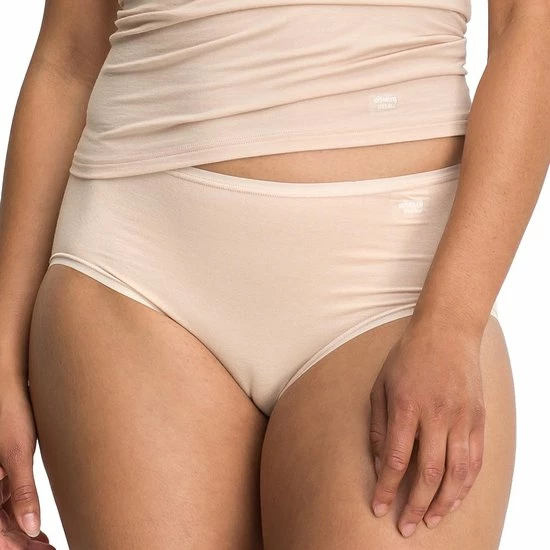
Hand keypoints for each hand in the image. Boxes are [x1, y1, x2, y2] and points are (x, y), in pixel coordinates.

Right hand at [0, 371, 55, 547]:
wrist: (10, 387)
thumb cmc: (10, 415)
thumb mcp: (17, 454)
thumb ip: (23, 492)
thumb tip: (30, 528)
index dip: (14, 547)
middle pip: (0, 528)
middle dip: (21, 545)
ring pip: (4, 518)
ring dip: (23, 535)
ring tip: (46, 545)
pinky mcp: (4, 472)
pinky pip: (8, 503)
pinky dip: (24, 517)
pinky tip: (39, 528)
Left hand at [369, 319, 485, 537]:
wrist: (446, 334)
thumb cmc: (407, 358)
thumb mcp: (381, 385)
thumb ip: (380, 425)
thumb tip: (380, 462)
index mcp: (407, 405)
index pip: (397, 459)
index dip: (387, 488)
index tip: (379, 507)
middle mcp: (437, 415)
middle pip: (429, 473)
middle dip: (415, 505)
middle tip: (406, 527)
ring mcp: (462, 418)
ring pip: (458, 473)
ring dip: (444, 503)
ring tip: (430, 520)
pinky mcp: (479, 419)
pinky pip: (476, 460)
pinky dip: (465, 485)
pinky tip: (454, 499)